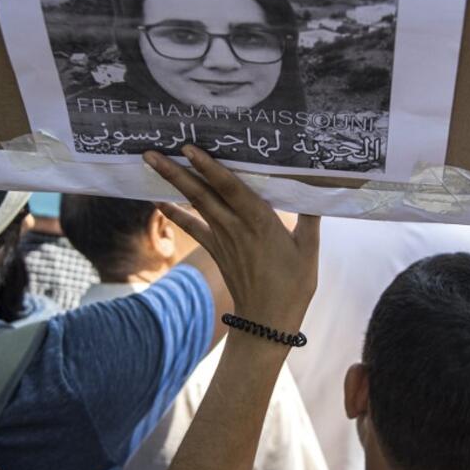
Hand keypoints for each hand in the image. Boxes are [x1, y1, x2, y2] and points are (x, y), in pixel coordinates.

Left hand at [144, 145, 319, 333]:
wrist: (268, 321)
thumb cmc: (293, 285)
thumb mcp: (310, 250)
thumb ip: (311, 216)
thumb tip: (319, 186)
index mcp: (260, 222)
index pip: (230, 188)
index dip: (210, 167)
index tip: (189, 149)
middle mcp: (235, 226)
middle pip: (202, 194)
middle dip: (176, 171)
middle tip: (150, 152)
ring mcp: (222, 239)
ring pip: (195, 205)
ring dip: (172, 183)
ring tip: (152, 163)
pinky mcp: (216, 250)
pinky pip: (192, 227)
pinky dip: (175, 213)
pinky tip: (159, 201)